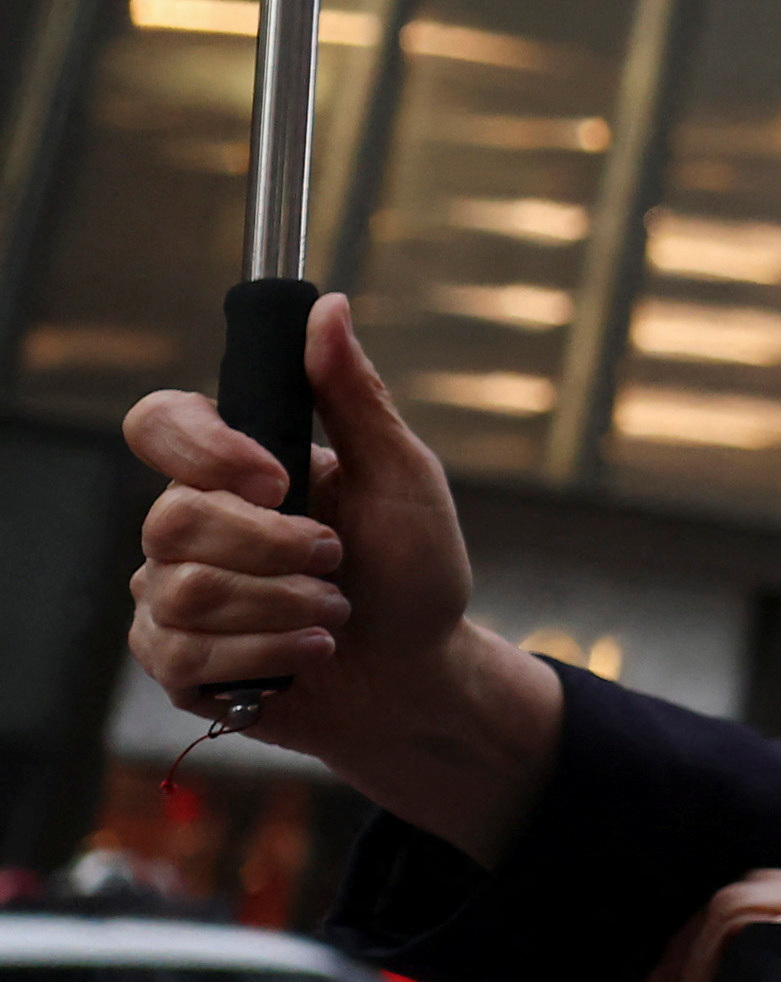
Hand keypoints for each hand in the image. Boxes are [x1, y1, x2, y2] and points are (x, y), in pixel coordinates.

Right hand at [124, 294, 561, 859]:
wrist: (420, 673)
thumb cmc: (414, 568)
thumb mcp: (403, 476)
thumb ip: (354, 397)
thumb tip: (330, 307)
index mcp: (238, 467)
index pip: (160, 423)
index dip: (204, 450)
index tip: (277, 479)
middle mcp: (192, 524)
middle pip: (171, 519)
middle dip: (274, 548)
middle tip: (336, 558)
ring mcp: (173, 595)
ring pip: (183, 592)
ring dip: (285, 607)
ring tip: (333, 613)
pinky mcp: (174, 662)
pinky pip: (185, 656)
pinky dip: (269, 657)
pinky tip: (309, 656)